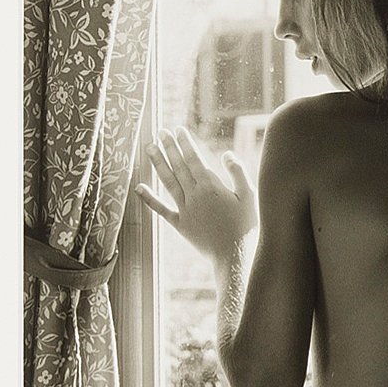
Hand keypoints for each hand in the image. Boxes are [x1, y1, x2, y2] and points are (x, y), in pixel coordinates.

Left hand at [137, 128, 257, 256]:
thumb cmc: (246, 227)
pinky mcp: (179, 224)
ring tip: (150, 148)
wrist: (234, 256)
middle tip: (160, 132)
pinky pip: (161, 209)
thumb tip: (226, 154)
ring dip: (158, 163)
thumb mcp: (249, 196)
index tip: (178, 130)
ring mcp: (185, 209)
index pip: (194, 159)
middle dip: (169, 147)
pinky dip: (149, 198)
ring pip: (168, 182)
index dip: (185, 143)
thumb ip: (237, 173)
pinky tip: (138, 187)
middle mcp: (194, 195)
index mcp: (211, 186)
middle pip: (178, 166)